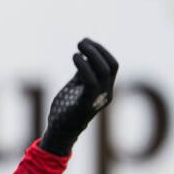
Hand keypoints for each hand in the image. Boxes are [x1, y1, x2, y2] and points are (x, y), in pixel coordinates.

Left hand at [39, 38, 117, 156]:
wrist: (60, 132)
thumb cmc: (66, 110)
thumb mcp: (76, 88)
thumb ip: (82, 73)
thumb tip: (83, 55)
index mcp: (105, 89)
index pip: (112, 66)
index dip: (102, 51)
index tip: (88, 43)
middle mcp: (106, 93)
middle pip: (112, 66)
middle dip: (98, 50)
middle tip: (82, 41)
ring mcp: (98, 99)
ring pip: (104, 71)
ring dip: (92, 54)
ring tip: (79, 45)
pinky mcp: (87, 103)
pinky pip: (91, 81)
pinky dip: (84, 66)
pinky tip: (76, 58)